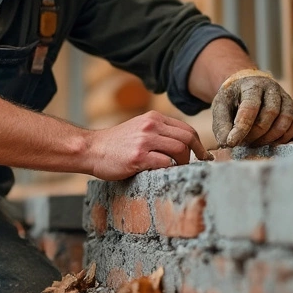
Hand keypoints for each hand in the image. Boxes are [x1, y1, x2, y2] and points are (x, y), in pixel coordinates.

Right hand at [86, 110, 212, 180]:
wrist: (91, 149)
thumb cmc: (116, 144)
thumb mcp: (139, 128)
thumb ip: (159, 132)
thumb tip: (184, 146)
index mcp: (153, 118)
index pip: (186, 129)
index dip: (198, 144)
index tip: (201, 156)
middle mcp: (151, 126)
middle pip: (187, 138)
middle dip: (196, 154)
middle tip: (193, 165)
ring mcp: (144, 141)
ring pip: (179, 150)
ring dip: (182, 163)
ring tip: (176, 170)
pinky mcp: (138, 157)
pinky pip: (165, 163)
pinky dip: (169, 170)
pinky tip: (163, 174)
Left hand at [211, 69, 292, 147]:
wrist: (247, 87)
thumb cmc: (233, 99)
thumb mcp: (220, 107)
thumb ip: (221, 125)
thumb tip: (227, 143)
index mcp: (252, 85)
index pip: (250, 106)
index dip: (242, 127)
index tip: (232, 142)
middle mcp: (273, 88)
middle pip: (272, 114)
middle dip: (258, 134)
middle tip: (246, 143)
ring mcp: (287, 97)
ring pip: (289, 120)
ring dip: (274, 138)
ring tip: (259, 143)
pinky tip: (281, 142)